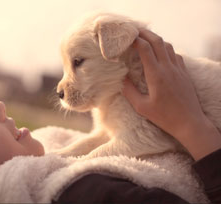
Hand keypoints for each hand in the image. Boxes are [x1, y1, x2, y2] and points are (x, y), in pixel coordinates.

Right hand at [122, 29, 220, 159]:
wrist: (189, 122)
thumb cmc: (164, 117)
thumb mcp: (141, 107)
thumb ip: (129, 91)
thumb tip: (121, 78)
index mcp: (156, 75)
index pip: (145, 49)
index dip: (135, 40)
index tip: (126, 38)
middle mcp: (168, 68)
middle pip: (157, 41)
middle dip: (145, 33)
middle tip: (134, 31)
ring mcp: (178, 69)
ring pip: (167, 46)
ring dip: (156, 39)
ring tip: (146, 40)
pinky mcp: (184, 73)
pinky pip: (175, 54)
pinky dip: (166, 49)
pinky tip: (160, 53)